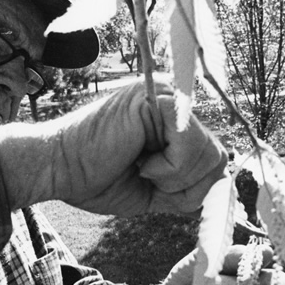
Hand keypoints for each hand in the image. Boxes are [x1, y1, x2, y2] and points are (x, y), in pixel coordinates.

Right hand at [15, 78, 227, 215]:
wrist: (58, 171)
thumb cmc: (98, 178)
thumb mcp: (158, 189)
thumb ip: (192, 183)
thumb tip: (225, 183)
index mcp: (174, 119)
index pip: (215, 158)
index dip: (195, 187)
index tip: (158, 188)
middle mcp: (175, 101)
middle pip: (218, 157)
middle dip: (185, 186)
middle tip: (147, 178)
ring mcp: (167, 95)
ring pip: (209, 152)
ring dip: (175, 178)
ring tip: (140, 168)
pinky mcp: (157, 98)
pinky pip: (190, 143)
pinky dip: (169, 167)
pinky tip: (140, 161)